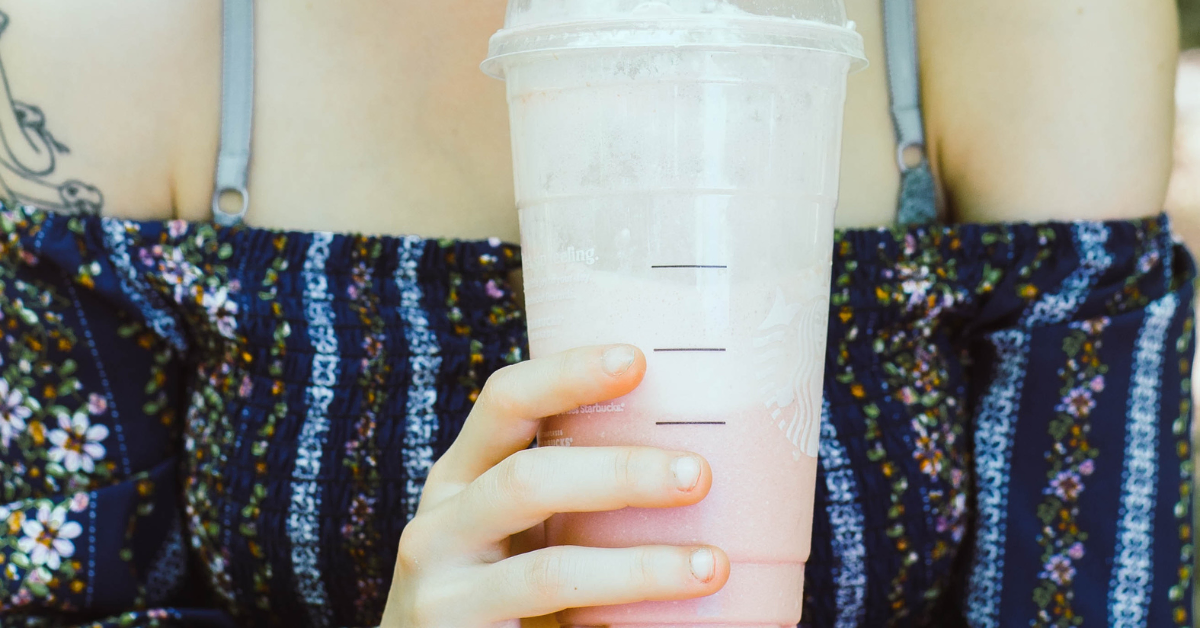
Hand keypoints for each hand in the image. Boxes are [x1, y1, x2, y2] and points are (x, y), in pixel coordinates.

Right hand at [380, 345, 729, 626]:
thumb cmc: (507, 591)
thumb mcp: (526, 529)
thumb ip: (579, 495)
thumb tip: (701, 451)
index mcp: (464, 475)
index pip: (505, 401)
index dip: (565, 374)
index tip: (636, 359)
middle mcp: (441, 524)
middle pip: (526, 479)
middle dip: (619, 473)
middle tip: (698, 474)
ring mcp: (443, 591)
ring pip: (550, 569)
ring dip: (641, 568)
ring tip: (710, 566)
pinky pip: (550, 622)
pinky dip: (621, 617)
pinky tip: (676, 620)